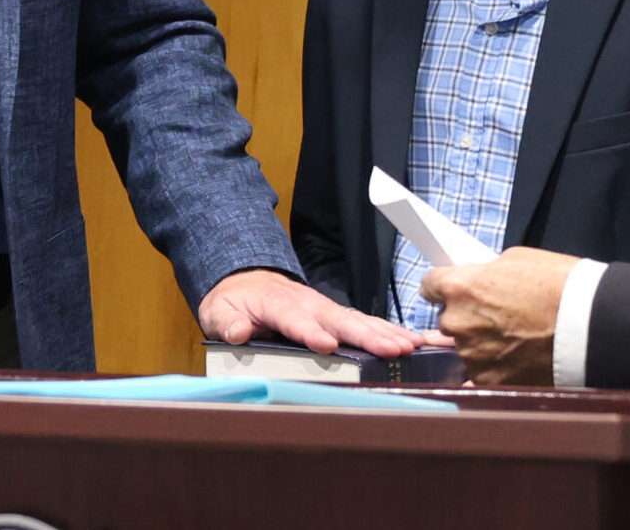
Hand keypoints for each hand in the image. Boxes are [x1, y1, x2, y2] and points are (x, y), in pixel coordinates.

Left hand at [197, 268, 420, 357]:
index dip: (311, 332)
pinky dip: (389, 331)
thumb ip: (227, 322)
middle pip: (339, 320)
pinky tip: (411, 342)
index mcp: (277, 303)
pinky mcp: (336, 315)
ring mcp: (325, 307)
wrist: (247, 280)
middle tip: (391, 349)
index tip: (327, 345)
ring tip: (410, 347)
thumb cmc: (234, 302)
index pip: (295, 319)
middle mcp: (308, 303)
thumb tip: (238, 332)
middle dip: (366, 335)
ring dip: (385, 333)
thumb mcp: (219, 311)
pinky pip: (364, 322)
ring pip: (358, 320)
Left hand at [421, 247, 577, 386]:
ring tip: (513, 337)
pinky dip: (494, 365)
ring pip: (464, 347)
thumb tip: (479, 281)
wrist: (589, 325)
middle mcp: (458, 323)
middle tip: (495, 314)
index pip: (429, 285)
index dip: (442, 286)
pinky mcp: (490, 380)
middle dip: (466, 316)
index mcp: (460, 287)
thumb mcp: (517, 260)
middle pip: (447, 319)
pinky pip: (480, 371)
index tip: (450, 289)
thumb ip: (487, 273)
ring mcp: (472, 356)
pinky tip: (514, 356)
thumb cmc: (559, 286)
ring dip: (480, 343)